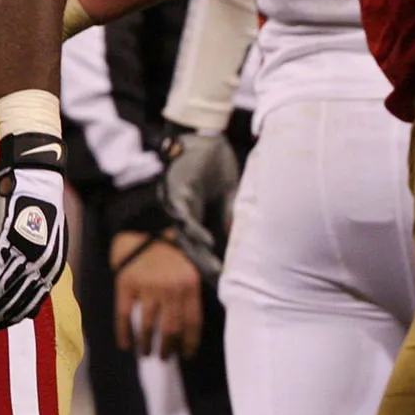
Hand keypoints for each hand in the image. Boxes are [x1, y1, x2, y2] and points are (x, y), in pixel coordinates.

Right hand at [0, 132, 68, 342]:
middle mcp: (41, 266)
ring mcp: (25, 254)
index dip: (6, 320)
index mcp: (50, 268)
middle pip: (11, 304)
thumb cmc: (35, 204)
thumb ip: (32, 263)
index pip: (28, 305)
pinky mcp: (9, 240)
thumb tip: (22, 281)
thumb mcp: (41, 239)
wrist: (36, 174)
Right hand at [112, 231, 202, 357]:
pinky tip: (125, 345)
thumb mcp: (191, 268)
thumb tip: (192, 327)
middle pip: (171, 327)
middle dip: (168, 347)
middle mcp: (170, 288)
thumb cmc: (170, 251)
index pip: (192, 322)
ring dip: (147, 344)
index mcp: (190, 285)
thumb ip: (192, 293)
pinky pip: (125, 314)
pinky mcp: (125, 284)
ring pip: (148, 324)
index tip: (187, 355)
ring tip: (147, 354)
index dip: (190, 342)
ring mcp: (147, 287)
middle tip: (165, 358)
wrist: (141, 227)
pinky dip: (124, 332)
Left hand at [158, 125, 237, 283]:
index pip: (204, 246)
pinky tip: (208, 241)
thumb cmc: (215, 160)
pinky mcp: (175, 190)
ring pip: (186, 235)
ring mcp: (177, 203)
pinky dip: (195, 229)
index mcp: (196, 214)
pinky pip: (182, 215)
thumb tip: (239, 240)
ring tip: (216, 269)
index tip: (228, 281)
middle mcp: (183, 213)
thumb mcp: (229, 194)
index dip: (214, 263)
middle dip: (207, 266)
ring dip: (200, 253)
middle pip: (192, 246)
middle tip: (222, 283)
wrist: (202, 131)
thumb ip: (230, 216)